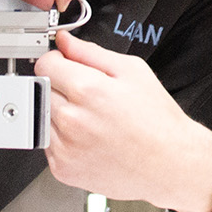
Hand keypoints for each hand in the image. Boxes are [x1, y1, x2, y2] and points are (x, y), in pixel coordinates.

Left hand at [36, 31, 211, 211]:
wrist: (169, 163)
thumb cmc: (157, 121)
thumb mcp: (132, 71)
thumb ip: (91, 52)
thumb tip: (65, 42)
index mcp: (88, 90)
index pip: (45, 64)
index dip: (58, 61)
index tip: (66, 66)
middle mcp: (71, 120)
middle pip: (42, 89)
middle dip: (60, 87)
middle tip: (90, 97)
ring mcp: (65, 148)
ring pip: (43, 117)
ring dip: (60, 114)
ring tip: (93, 120)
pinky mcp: (62, 169)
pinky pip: (48, 144)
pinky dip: (63, 140)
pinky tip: (89, 138)